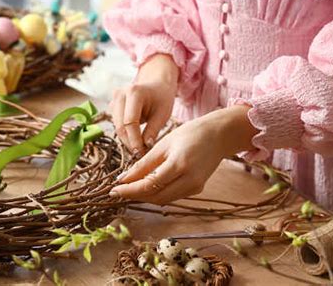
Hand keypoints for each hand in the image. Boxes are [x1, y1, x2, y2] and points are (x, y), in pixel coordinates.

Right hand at [109, 54, 178, 152]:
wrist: (157, 85)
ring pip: (116, 126)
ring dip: (126, 139)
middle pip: (120, 125)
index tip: (141, 152)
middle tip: (140, 153)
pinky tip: (135, 139)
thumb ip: (152, 131)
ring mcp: (114, 99)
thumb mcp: (162, 115)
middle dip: (129, 142)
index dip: (134, 140)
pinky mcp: (112, 105)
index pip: (130, 122)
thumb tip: (144, 147)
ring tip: (139, 148)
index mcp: (134, 92)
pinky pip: (116, 123)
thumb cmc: (162, 99)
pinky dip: (125, 133)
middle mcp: (120, 94)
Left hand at [109, 106, 257, 204]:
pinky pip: (172, 196)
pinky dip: (158, 193)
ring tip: (129, 189)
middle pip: (155, 197)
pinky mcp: (197, 189)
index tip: (113, 190)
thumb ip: (144, 164)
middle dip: (135, 196)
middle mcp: (189, 180)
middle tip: (118, 191)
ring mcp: (195, 187)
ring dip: (145, 196)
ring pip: (163, 199)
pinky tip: (147, 187)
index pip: (149, 185)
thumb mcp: (164, 144)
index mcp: (179, 165)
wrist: (219, 135)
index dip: (129, 190)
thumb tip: (124, 179)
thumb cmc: (190, 134)